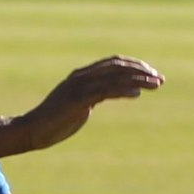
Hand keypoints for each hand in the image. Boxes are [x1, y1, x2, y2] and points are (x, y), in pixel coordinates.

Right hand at [16, 56, 162, 150]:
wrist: (33, 130)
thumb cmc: (55, 120)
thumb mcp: (78, 104)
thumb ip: (93, 96)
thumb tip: (109, 94)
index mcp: (82, 75)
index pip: (113, 63)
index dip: (134, 66)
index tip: (152, 74)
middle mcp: (81, 76)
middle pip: (117, 66)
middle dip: (141, 71)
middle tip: (160, 79)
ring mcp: (79, 87)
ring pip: (114, 77)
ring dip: (139, 79)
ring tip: (157, 84)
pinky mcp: (78, 99)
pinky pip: (105, 91)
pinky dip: (123, 90)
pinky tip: (137, 93)